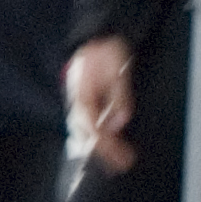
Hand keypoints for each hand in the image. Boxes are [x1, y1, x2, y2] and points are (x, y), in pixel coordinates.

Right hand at [67, 36, 135, 174]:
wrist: (95, 36)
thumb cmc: (105, 50)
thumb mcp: (117, 69)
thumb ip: (118, 96)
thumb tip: (119, 122)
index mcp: (82, 97)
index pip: (93, 129)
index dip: (107, 146)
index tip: (122, 157)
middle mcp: (77, 104)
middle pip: (87, 136)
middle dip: (104, 154)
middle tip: (123, 165)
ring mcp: (79, 104)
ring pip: (85, 134)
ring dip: (101, 149)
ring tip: (118, 161)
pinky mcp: (85, 104)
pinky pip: (89, 127)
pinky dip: (99, 139)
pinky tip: (109, 145)